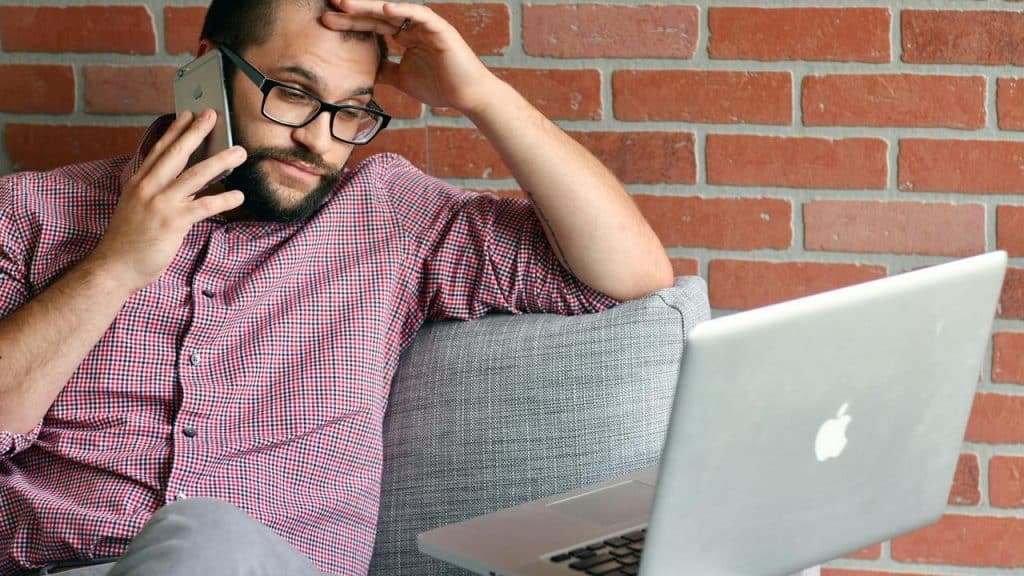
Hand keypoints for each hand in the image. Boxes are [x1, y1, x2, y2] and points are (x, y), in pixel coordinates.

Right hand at [89, 109, 246, 292]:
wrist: (114, 267)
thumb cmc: (128, 241)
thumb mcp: (137, 208)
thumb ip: (156, 193)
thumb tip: (184, 184)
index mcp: (138, 182)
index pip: (159, 150)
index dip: (174, 131)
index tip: (187, 114)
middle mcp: (148, 188)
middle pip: (177, 154)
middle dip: (196, 132)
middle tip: (212, 115)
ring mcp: (160, 203)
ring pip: (195, 175)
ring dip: (220, 161)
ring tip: (239, 151)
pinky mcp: (173, 222)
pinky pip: (204, 206)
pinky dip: (224, 199)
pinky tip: (239, 195)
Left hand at [322, 0, 500, 114]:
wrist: (468, 97)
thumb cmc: (441, 88)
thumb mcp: (403, 79)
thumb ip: (385, 72)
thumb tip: (366, 72)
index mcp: (405, 37)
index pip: (372, 26)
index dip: (350, 22)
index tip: (326, 21)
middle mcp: (414, 27)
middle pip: (377, 15)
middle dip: (352, 10)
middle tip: (329, 4)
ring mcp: (426, 26)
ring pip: (394, 11)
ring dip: (369, 6)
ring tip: (346, 3)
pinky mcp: (440, 29)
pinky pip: (420, 15)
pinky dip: (403, 11)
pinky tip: (384, 8)